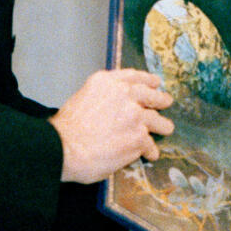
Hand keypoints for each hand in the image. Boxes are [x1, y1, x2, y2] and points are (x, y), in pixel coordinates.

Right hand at [48, 68, 173, 182]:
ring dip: (162, 126)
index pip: (134, 77)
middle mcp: (125, 94)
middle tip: (166, 102)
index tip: (155, 83)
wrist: (64, 148)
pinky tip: (150, 154)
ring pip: (156, 120)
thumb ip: (104, 96)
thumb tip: (114, 105)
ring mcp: (135, 115)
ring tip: (166, 129)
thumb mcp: (83, 97)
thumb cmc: (66, 128)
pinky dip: (150, 150)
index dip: (147, 80)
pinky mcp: (139, 137)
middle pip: (151, 95)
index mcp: (108, 82)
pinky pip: (149, 143)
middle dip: (160, 100)